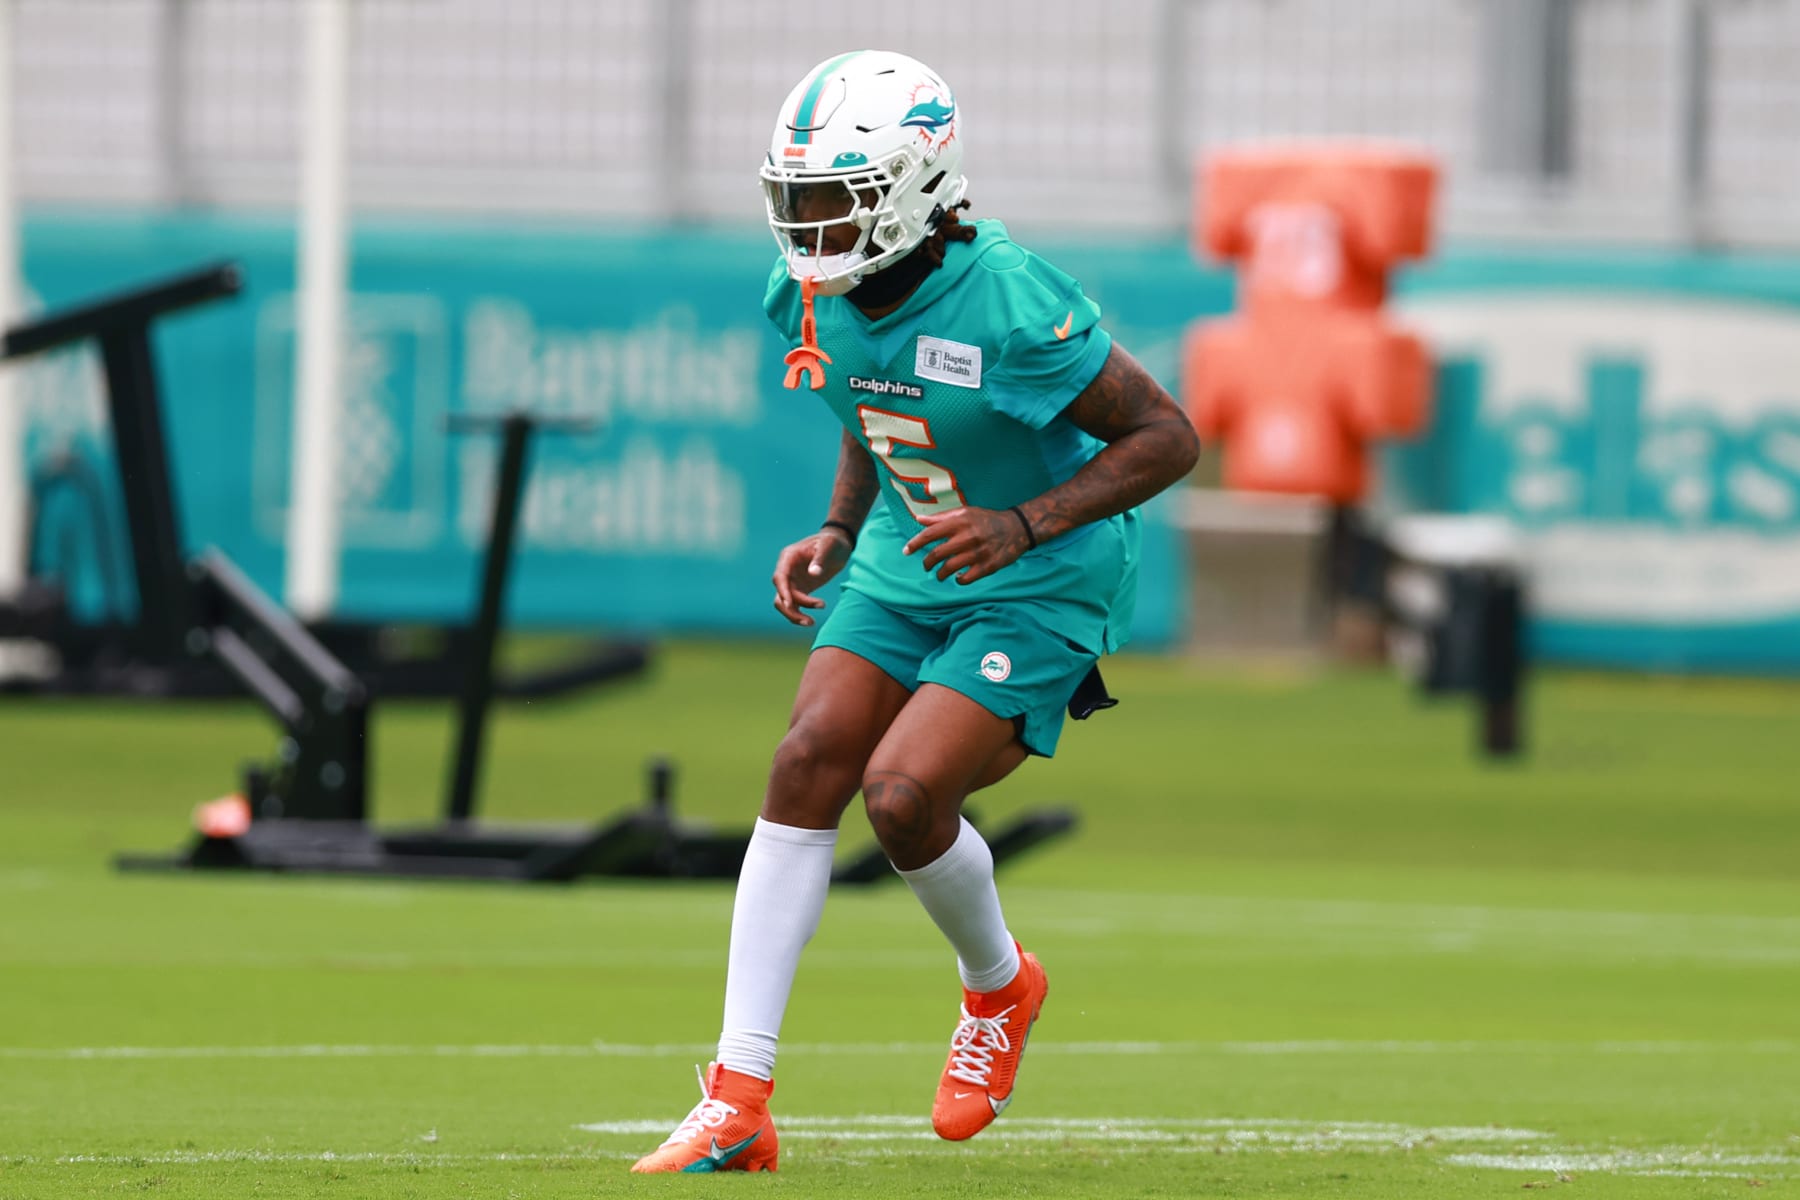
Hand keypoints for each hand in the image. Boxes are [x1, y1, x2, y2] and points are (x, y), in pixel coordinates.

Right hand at [771, 528, 852, 625]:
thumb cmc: (832, 542)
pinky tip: (812, 620)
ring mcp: (792, 581)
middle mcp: (787, 571)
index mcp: (789, 557)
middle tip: (808, 620)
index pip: (780, 577)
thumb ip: (820, 559)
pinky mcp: (800, 590)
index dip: (783, 591)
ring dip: (795, 615)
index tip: (790, 603)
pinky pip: (795, 605)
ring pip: (785, 604)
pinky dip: (801, 614)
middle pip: (780, 594)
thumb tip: (813, 573)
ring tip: (812, 623)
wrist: (838, 545)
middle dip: (790, 609)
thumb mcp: (829, 546)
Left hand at [902, 506, 1030, 584]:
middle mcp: (967, 537)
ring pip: (949, 569)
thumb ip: (941, 517)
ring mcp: (978, 553)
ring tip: (940, 574)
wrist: (1016, 528)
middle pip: (937, 554)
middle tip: (926, 566)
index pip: (930, 534)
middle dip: (927, 563)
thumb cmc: (986, 520)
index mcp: (960, 522)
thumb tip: (918, 519)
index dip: (915, 544)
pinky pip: (965, 579)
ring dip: (940, 574)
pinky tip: (958, 576)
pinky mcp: (988, 566)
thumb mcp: (965, 513)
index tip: (906, 551)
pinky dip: (958, 579)